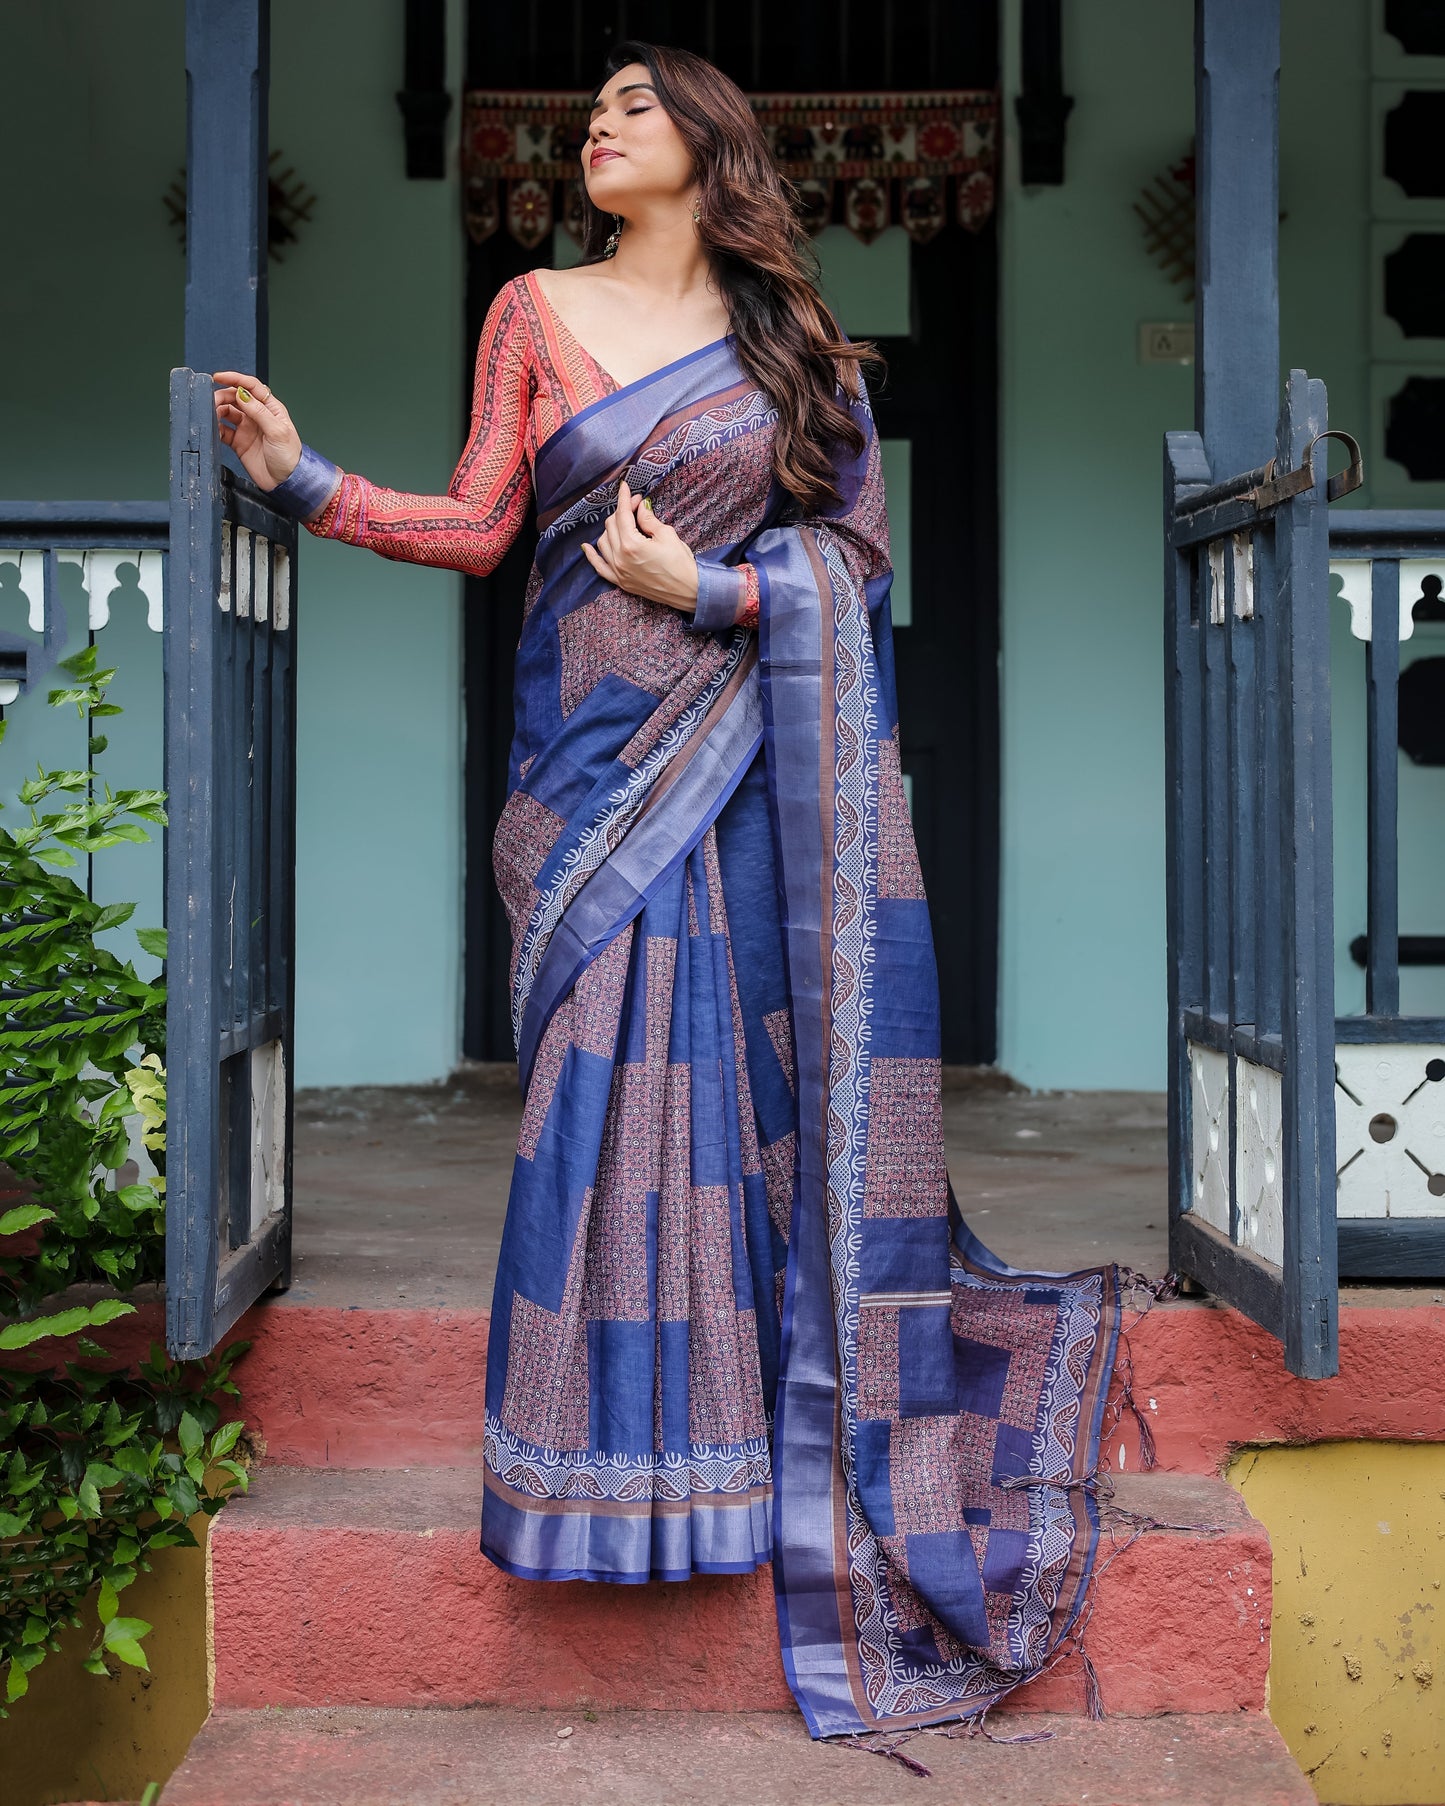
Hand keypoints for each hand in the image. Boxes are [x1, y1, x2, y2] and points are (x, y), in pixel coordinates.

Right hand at [211, 371, 304, 492]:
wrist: (286, 483)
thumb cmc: (289, 457)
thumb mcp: (277, 431)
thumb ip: (259, 412)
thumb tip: (242, 394)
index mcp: (271, 409)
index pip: (251, 387)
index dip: (234, 379)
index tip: (218, 377)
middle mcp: (258, 416)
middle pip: (236, 397)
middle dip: (222, 396)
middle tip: (212, 402)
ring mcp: (247, 428)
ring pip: (227, 412)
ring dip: (217, 410)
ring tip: (211, 415)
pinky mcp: (239, 442)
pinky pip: (223, 430)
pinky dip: (216, 427)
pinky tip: (213, 429)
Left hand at [581, 478, 697, 612]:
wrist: (689, 590)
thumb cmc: (681, 563)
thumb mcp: (667, 534)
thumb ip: (648, 519)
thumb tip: (640, 507)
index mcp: (631, 545)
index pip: (622, 515)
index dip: (624, 498)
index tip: (625, 487)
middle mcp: (620, 559)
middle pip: (611, 526)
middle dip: (622, 512)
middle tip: (636, 506)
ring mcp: (618, 572)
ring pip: (603, 542)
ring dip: (611, 529)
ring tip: (624, 523)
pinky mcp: (621, 582)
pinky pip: (599, 567)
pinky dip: (592, 556)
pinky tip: (586, 547)